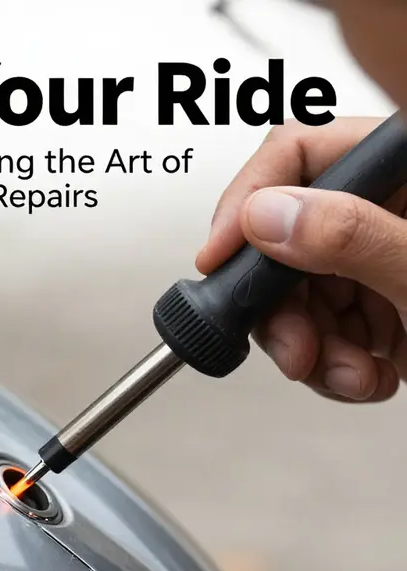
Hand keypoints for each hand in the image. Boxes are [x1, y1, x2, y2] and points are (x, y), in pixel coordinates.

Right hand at [198, 116, 406, 402]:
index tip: (220, 256)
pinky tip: (366, 375)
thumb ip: (355, 240)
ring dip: (313, 350)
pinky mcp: (379, 305)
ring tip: (351, 375)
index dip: (249, 202)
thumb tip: (270, 216)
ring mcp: (382, 259)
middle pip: (287, 239)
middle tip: (294, 350)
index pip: (303, 154)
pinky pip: (324, 330)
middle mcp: (391, 211)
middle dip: (284, 309)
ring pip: (300, 296)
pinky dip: (335, 366)